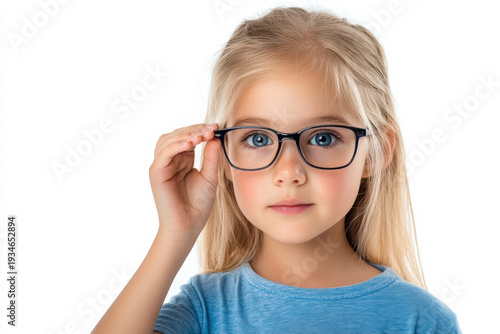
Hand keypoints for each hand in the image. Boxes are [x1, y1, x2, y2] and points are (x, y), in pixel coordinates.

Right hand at [149, 122, 219, 241]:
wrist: (188, 226)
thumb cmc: (197, 205)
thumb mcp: (210, 177)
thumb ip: (212, 158)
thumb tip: (215, 138)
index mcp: (182, 159)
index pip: (188, 137)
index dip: (200, 130)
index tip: (216, 127)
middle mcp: (170, 160)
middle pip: (176, 134)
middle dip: (194, 129)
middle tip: (211, 128)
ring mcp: (161, 166)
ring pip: (168, 140)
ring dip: (185, 134)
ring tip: (201, 135)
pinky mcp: (157, 173)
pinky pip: (164, 153)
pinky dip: (176, 145)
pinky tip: (190, 143)